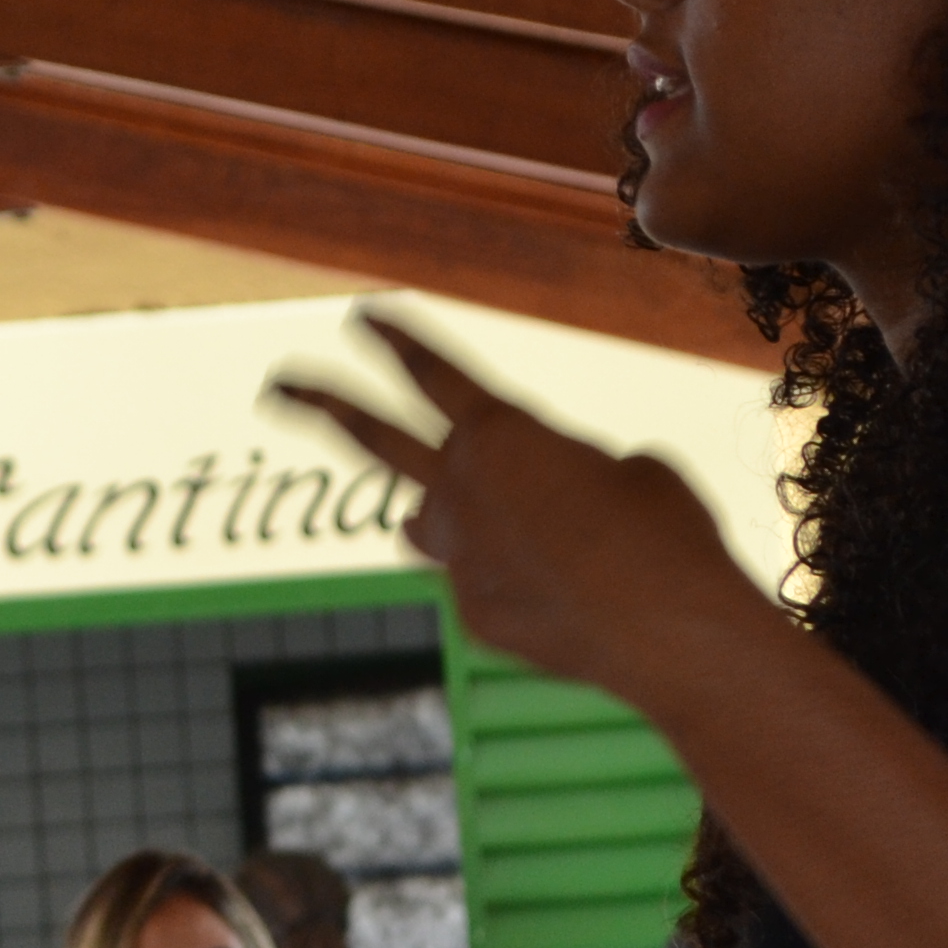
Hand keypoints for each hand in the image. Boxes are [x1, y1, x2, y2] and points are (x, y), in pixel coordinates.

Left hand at [268, 311, 755, 703]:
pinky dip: (526, 585)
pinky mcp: (473, 614)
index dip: (398, 342)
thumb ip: (566, 472)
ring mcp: (456, 559)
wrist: (668, 629)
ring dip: (450, 517)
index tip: (363, 318)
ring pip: (430, 527)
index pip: (434, 374)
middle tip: (279, 385)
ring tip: (524, 528)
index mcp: (500, 434)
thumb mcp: (630, 471)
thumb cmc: (663, 531)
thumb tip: (544, 508)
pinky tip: (583, 600)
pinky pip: (488, 585)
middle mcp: (459, 491)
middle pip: (374, 438)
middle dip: (322, 405)